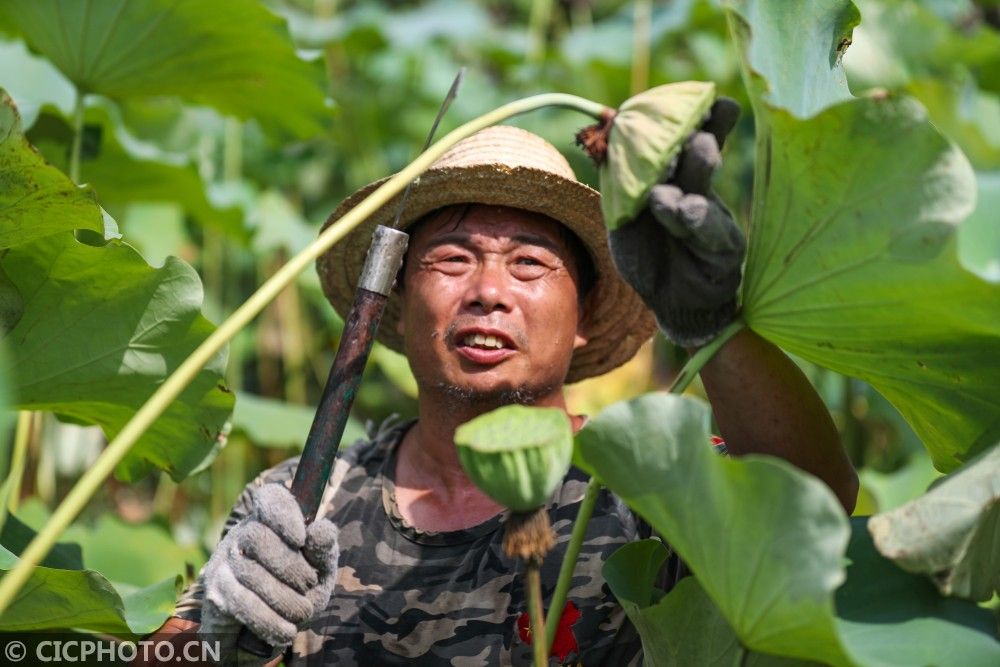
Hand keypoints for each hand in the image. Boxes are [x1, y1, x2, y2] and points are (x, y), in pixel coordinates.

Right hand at [199, 484, 338, 660]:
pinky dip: (268, 620)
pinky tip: (285, 630)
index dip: (282, 513)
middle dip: (289, 565)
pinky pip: (240, 603)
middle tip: (309, 584)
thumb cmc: (302, 588)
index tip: (300, 538)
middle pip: (256, 536)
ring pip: (249, 572)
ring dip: (284, 598)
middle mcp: (243, 535)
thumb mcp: (320, 569)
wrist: (275, 626)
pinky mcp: (214, 592)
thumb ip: (323, 549)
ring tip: (302, 612)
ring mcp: (224, 561)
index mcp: (272, 520)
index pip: (269, 498)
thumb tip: (322, 529)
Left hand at [608, 98, 744, 347]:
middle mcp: (699, 189)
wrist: (672, 301)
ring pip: (703, 185)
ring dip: (696, 166)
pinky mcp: (723, 247)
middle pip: (699, 152)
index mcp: (678, 175)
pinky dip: (692, 216)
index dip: (696, 115)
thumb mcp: (625, 212)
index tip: (700, 93)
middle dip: (693, 133)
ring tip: (693, 149)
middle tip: (688, 119)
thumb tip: (603, 124)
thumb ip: (620, 175)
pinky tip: (683, 207)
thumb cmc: (649, 251)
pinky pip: (708, 228)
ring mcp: (713, 217)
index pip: (689, 137)